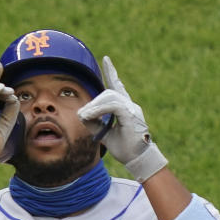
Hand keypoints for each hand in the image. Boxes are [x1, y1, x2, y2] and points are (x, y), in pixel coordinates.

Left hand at [77, 56, 167, 182]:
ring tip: (85, 116)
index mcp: (126, 108)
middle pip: (108, 93)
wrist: (137, 160)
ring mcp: (132, 109)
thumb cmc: (124, 149)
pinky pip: (113, 106)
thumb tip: (81, 114)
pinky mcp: (131, 115)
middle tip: (83, 115)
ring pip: (110, 98)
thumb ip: (94, 123)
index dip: (111, 72)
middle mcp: (131, 105)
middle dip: (93, 103)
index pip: (117, 86)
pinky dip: (99, 110)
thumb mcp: (104, 134)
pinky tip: (90, 116)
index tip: (106, 59)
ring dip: (94, 107)